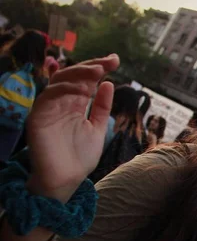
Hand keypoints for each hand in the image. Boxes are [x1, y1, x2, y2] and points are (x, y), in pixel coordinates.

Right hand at [26, 55, 119, 202]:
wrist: (65, 180)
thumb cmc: (79, 157)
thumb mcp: (96, 128)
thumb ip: (101, 107)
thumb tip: (108, 83)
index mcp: (74, 105)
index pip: (85, 80)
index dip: (98, 67)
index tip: (115, 60)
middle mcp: (60, 103)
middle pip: (72, 75)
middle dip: (91, 65)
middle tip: (109, 62)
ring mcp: (48, 108)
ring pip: (60, 80)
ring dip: (79, 73)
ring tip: (98, 71)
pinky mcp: (38, 116)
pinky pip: (49, 95)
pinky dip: (65, 89)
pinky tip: (83, 89)